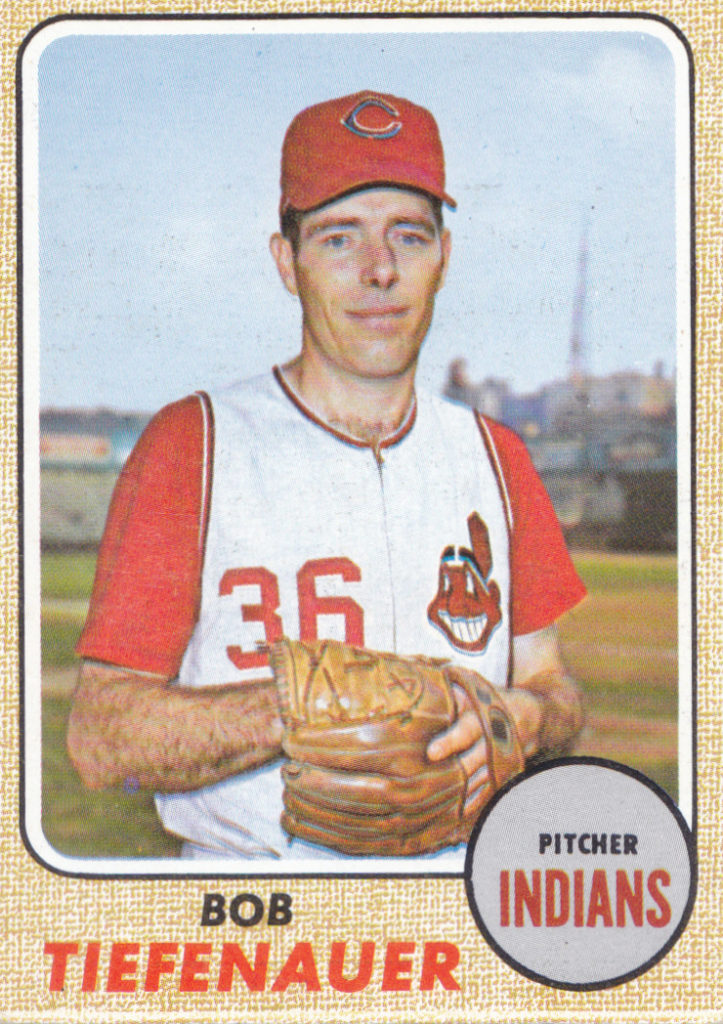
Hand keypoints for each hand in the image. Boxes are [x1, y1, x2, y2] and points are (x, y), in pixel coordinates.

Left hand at [426, 666, 541, 817]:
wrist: (541, 715)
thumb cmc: (499, 699)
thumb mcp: (480, 689)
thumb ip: (456, 695)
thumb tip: (426, 691)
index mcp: (489, 714)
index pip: (468, 728)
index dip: (450, 741)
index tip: (432, 752)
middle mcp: (499, 738)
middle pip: (474, 760)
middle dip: (454, 773)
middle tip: (428, 787)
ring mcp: (507, 758)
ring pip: (483, 779)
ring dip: (464, 793)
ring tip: (439, 808)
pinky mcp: (510, 772)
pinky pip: (493, 790)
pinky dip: (478, 802)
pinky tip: (460, 814)